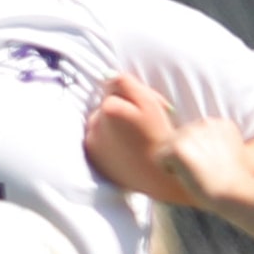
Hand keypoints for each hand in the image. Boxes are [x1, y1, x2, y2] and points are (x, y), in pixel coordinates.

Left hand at [85, 72, 181, 200]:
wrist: (161, 176)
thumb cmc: (159, 137)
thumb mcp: (149, 102)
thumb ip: (125, 83)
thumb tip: (107, 77)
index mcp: (108, 109)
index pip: (113, 86)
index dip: (132, 95)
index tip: (145, 110)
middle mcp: (94, 125)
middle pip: (104, 105)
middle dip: (120, 109)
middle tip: (142, 124)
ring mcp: (92, 144)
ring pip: (100, 122)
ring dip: (113, 125)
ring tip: (134, 138)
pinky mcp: (94, 160)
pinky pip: (98, 141)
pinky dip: (109, 142)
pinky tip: (126, 149)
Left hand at [157, 118, 250, 205]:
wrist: (234, 193)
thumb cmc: (235, 183)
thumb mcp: (234, 153)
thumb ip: (218, 144)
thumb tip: (201, 150)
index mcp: (220, 123)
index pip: (195, 132)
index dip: (197, 151)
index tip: (209, 166)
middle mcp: (205, 122)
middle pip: (179, 136)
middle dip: (184, 153)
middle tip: (199, 173)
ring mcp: (190, 133)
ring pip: (168, 145)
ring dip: (175, 161)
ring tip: (193, 175)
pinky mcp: (178, 147)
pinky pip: (160, 157)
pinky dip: (167, 169)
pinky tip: (184, 177)